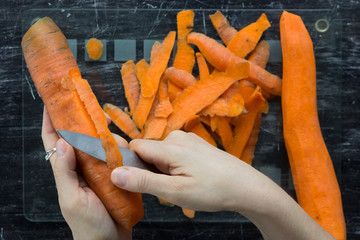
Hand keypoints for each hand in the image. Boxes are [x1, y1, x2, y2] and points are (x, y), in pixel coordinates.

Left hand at [41, 107, 130, 239]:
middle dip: (81, 119)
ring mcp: (98, 169)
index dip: (50, 120)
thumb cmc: (88, 224)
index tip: (53, 100)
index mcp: (66, 170)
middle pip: (77, 136)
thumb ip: (64, 172)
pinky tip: (124, 143)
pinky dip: (119, 145)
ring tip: (110, 128)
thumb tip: (61, 142)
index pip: (53, 140)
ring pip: (98, 142)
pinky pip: (116, 154)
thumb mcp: (72, 199)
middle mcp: (81, 166)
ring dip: (103, 132)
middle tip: (90, 106)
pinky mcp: (114, 173)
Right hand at [110, 130, 273, 212]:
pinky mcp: (196, 144)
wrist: (246, 186)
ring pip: (161, 153)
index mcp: (170, 147)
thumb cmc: (213, 190)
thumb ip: (143, 182)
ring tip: (183, 184)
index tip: (137, 180)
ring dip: (164, 169)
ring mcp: (188, 139)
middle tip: (169, 188)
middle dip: (151, 170)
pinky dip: (175, 165)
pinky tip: (191, 177)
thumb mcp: (175, 191)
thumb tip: (115, 173)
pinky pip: (174, 152)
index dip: (131, 163)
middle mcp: (178, 137)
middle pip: (148, 151)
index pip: (135, 147)